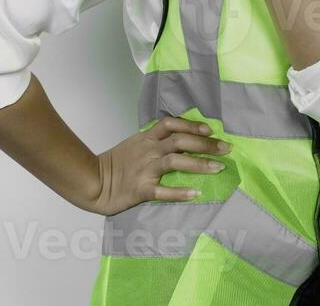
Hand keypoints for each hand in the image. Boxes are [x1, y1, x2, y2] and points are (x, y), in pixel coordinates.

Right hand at [77, 116, 230, 216]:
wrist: (93, 182)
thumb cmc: (115, 164)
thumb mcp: (134, 144)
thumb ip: (153, 140)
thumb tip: (177, 137)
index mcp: (146, 139)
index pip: (171, 124)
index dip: (191, 124)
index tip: (210, 128)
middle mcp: (148, 151)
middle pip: (180, 141)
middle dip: (206, 143)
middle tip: (226, 148)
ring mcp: (145, 169)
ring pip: (176, 162)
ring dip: (199, 164)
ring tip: (218, 168)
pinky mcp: (141, 189)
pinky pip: (163, 190)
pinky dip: (180, 192)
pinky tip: (195, 193)